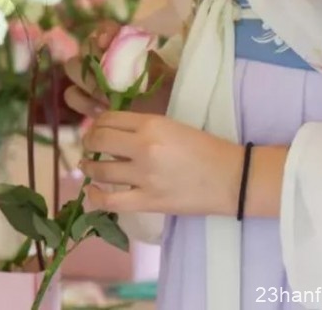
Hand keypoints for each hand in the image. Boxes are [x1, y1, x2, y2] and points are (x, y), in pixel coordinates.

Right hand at [64, 23, 173, 118]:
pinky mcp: (84, 99)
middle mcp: (103, 56)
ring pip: (72, 68)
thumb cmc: (163, 94)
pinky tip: (101, 110)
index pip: (106, 28)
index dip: (104, 32)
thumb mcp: (164, 74)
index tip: (107, 43)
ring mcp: (90, 77)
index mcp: (122, 46)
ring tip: (105, 98)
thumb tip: (132, 59)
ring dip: (87, 82)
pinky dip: (84, 102)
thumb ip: (149, 60)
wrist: (162, 118)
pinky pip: (72, 94)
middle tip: (108, 81)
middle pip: (84, 47)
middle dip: (93, 62)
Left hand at [78, 111, 242, 215]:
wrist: (233, 178)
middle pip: (98, 141)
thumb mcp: (172, 126)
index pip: (108, 119)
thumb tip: (111, 131)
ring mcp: (144, 176)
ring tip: (89, 166)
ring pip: (100, 170)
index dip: (97, 124)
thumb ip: (142, 127)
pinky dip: (95, 196)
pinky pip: (110, 201)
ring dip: (89, 167)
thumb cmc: (206, 148)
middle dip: (89, 143)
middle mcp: (143, 147)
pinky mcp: (149, 201)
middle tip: (90, 147)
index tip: (97, 130)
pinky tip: (92, 191)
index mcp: (151, 124)